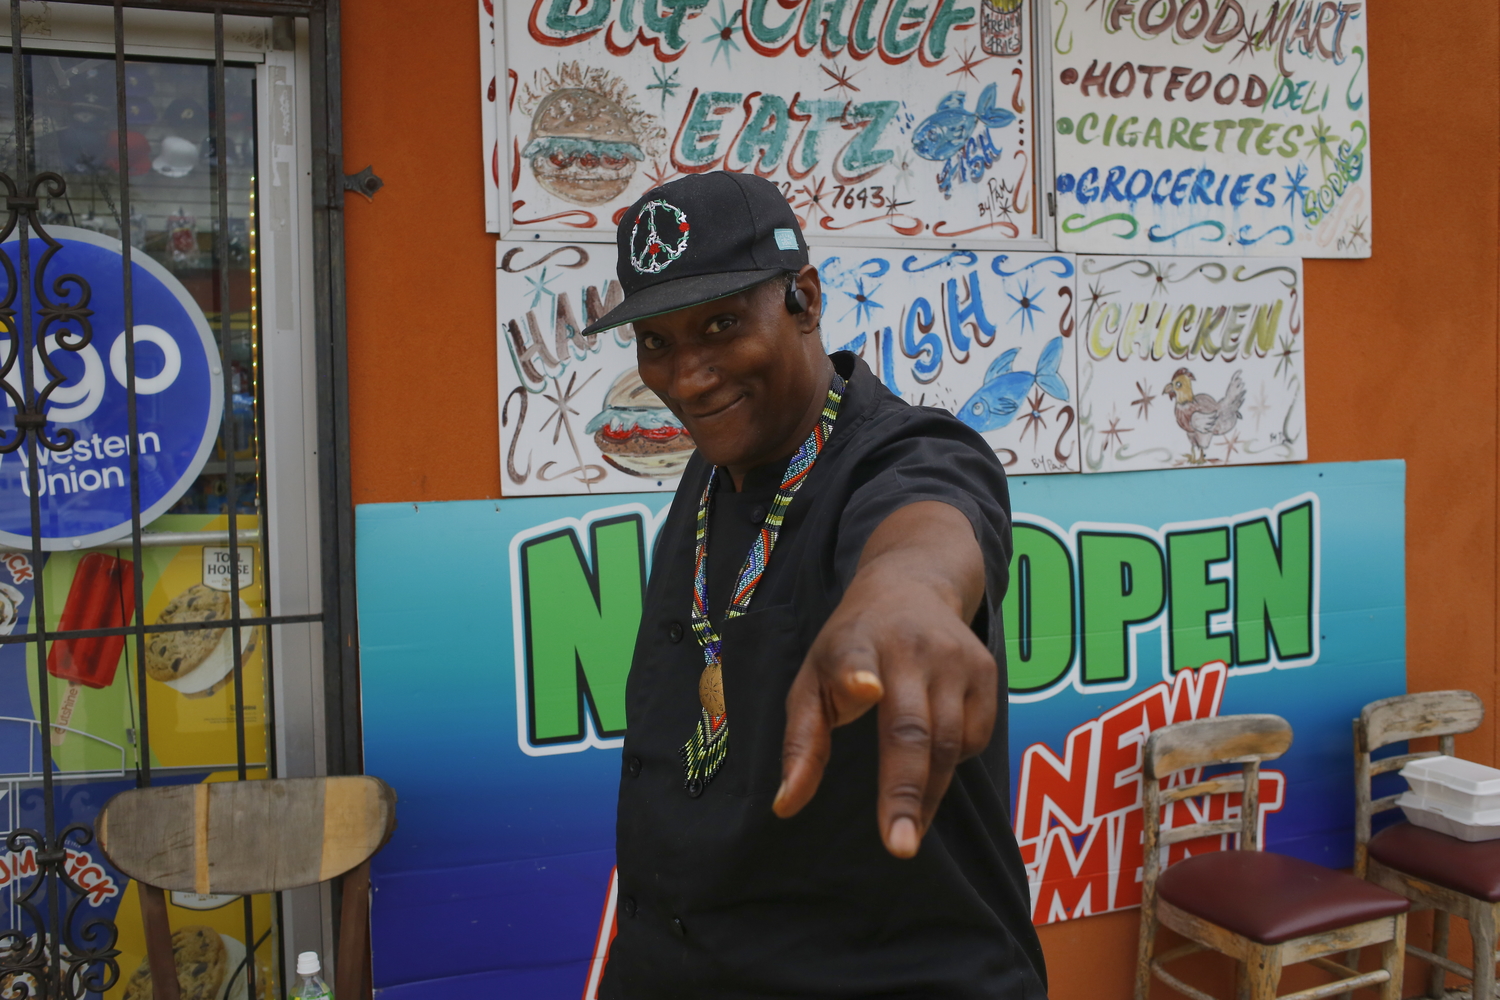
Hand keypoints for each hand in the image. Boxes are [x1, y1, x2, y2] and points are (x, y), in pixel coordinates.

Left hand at [772, 502, 997, 857]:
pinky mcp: (987, 670)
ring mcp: (955, 658)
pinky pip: (974, 737)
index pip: (855, 659)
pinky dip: (952, 762)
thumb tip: (785, 807)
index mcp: (855, 643)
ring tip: (906, 830)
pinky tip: (930, 764)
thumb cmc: (850, 645)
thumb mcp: (812, 680)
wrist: (912, 585)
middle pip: (913, 728)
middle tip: (899, 846)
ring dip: (928, 794)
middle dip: (905, 790)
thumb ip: (801, 742)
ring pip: (948, 742)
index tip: (863, 690)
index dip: (857, 677)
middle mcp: (910, 647)